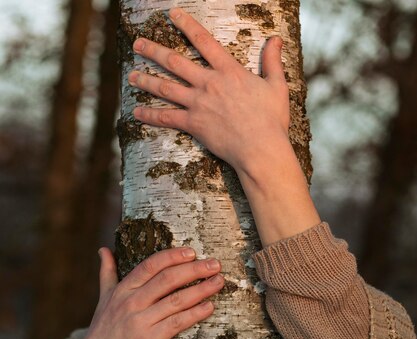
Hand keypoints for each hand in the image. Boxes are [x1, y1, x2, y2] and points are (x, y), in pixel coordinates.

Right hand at [56, 246, 223, 338]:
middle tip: (215, 265)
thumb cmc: (101, 333)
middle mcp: (131, 302)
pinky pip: (177, 323)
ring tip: (219, 282)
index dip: (173, 256)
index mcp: (122, 290)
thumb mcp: (103, 300)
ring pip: (176, 300)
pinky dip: (195, 313)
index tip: (192, 252)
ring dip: (201, 289)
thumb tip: (103, 250)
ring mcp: (139, 321)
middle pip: (168, 279)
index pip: (151, 265)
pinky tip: (209, 307)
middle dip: (195, 269)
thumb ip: (107, 274)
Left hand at [128, 6, 289, 174]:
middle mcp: (209, 83)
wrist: (261, 148)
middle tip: (138, 44)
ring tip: (131, 75)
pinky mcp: (194, 124)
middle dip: (154, 51)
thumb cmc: (272, 120)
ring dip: (146, 80)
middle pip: (175, 62)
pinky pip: (167, 118)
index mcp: (229, 71)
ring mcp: (199, 103)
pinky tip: (136, 112)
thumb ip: (272, 61)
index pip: (204, 41)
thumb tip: (276, 39)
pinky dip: (150, 116)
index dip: (186, 25)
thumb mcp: (277, 86)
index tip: (172, 14)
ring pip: (166, 88)